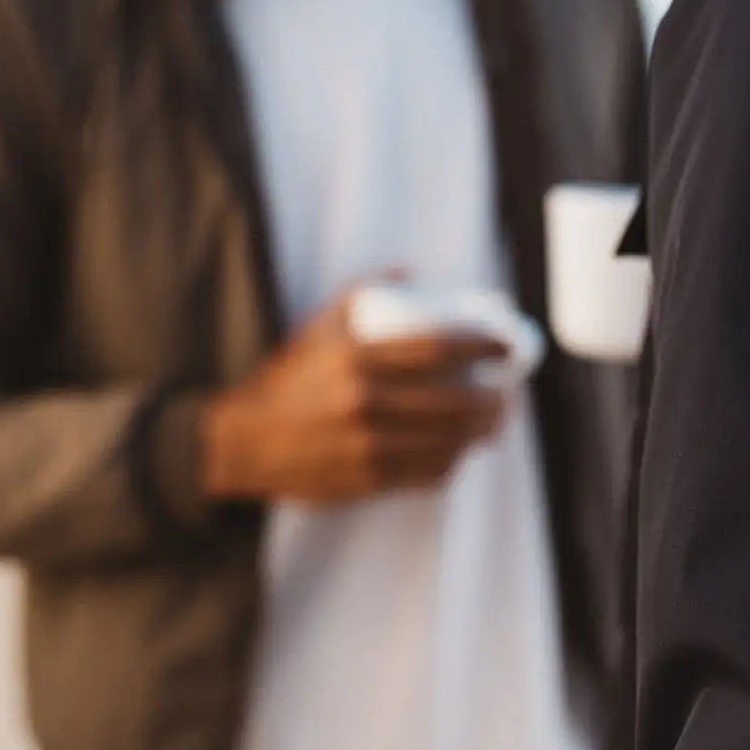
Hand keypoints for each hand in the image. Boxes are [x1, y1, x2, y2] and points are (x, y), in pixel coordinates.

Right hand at [201, 292, 509, 504]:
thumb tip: (407, 269)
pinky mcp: (367, 480)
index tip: (506, 345)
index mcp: (356, 357)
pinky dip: (451, 462)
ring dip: (480, 434)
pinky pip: (428, 473)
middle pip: (455, 402)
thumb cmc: (285, 382)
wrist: (241, 443)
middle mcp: (365, 401)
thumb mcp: (316, 330)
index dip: (482, 345)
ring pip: (449, 442)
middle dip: (495, 399)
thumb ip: (361, 295)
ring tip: (493, 423)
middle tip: (508, 393)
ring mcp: (367, 445)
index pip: (439, 348)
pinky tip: (457, 452)